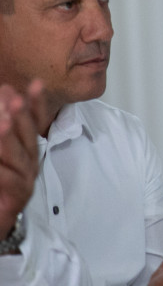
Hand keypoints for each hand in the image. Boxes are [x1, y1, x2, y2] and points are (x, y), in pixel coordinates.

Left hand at [0, 81, 45, 235]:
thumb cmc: (0, 193)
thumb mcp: (4, 158)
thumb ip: (6, 138)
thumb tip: (4, 107)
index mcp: (25, 153)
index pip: (35, 124)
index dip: (36, 104)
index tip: (36, 83)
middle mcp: (29, 167)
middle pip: (29, 137)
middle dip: (23, 115)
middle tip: (13, 95)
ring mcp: (24, 184)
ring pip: (19, 158)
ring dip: (10, 138)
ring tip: (5, 120)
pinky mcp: (14, 203)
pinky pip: (8, 182)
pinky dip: (2, 171)